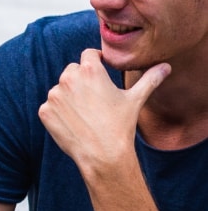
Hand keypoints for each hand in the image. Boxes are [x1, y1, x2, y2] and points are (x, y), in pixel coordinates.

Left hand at [39, 47, 169, 180]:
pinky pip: (50, 107)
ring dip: (70, 97)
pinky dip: (59, 113)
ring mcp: (54, 95)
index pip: (89, 55)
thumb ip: (149, 80)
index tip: (101, 72)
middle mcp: (68, 78)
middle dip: (82, 81)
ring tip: (86, 114)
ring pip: (61, 89)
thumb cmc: (121, 126)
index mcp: (90, 70)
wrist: (103, 155)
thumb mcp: (135, 100)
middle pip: (73, 71)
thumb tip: (166, 67)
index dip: (96, 62)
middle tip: (95, 100)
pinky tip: (74, 123)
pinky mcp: (45, 111)